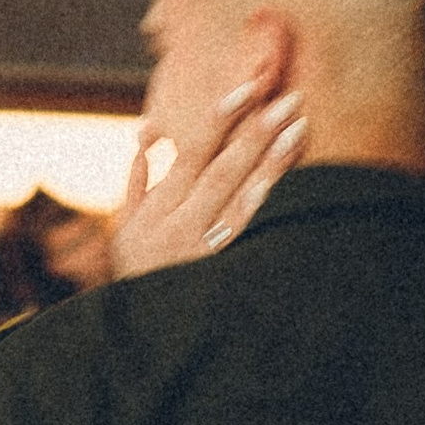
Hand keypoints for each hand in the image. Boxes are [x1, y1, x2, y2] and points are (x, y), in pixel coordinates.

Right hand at [108, 87, 305, 278]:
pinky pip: (245, 232)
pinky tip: (285, 179)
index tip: (246, 89)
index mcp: (158, 208)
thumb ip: (136, 186)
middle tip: (288, 99)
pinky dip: (262, 203)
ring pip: (239, 194)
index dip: (219, 117)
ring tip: (298, 127)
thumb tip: (145, 140)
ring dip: (271, 159)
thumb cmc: (139, 278)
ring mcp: (201, 248)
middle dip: (256, 129)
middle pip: (222, 167)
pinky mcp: (221, 270)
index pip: (193, 151)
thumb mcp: (126, 233)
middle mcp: (178, 224)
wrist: (145, 336)